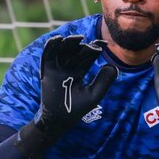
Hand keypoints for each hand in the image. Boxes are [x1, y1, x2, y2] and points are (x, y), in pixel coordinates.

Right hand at [16, 35, 116, 158]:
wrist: (59, 119)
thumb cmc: (77, 109)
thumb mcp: (94, 95)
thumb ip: (104, 81)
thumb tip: (112, 65)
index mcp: (80, 71)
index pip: (88, 56)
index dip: (95, 48)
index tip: (103, 43)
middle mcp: (69, 67)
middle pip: (75, 50)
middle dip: (80, 44)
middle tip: (85, 40)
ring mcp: (58, 68)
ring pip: (62, 50)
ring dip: (67, 42)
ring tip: (74, 39)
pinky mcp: (47, 71)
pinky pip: (48, 56)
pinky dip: (51, 47)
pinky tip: (57, 40)